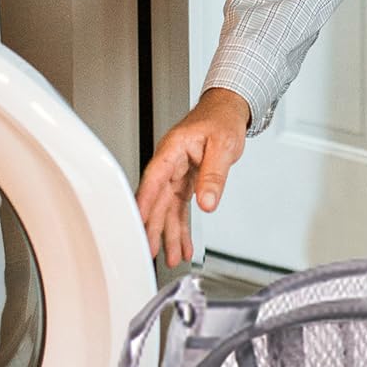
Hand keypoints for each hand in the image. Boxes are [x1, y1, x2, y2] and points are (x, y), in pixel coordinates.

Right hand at [135, 87, 250, 266]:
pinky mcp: (185, 180)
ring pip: (168, 207)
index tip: (139, 220)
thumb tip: (207, 202)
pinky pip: (180, 206)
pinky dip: (182, 226)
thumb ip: (214, 175)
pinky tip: (183, 243)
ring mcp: (176, 173)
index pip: (155, 177)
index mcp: (173, 149)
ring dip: (169, 232)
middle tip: (152, 249)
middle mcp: (170, 162)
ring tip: (170, 256)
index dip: (145, 200)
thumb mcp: (223, 145)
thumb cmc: (222, 119)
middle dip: (154, 226)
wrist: (228, 109)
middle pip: (158, 198)